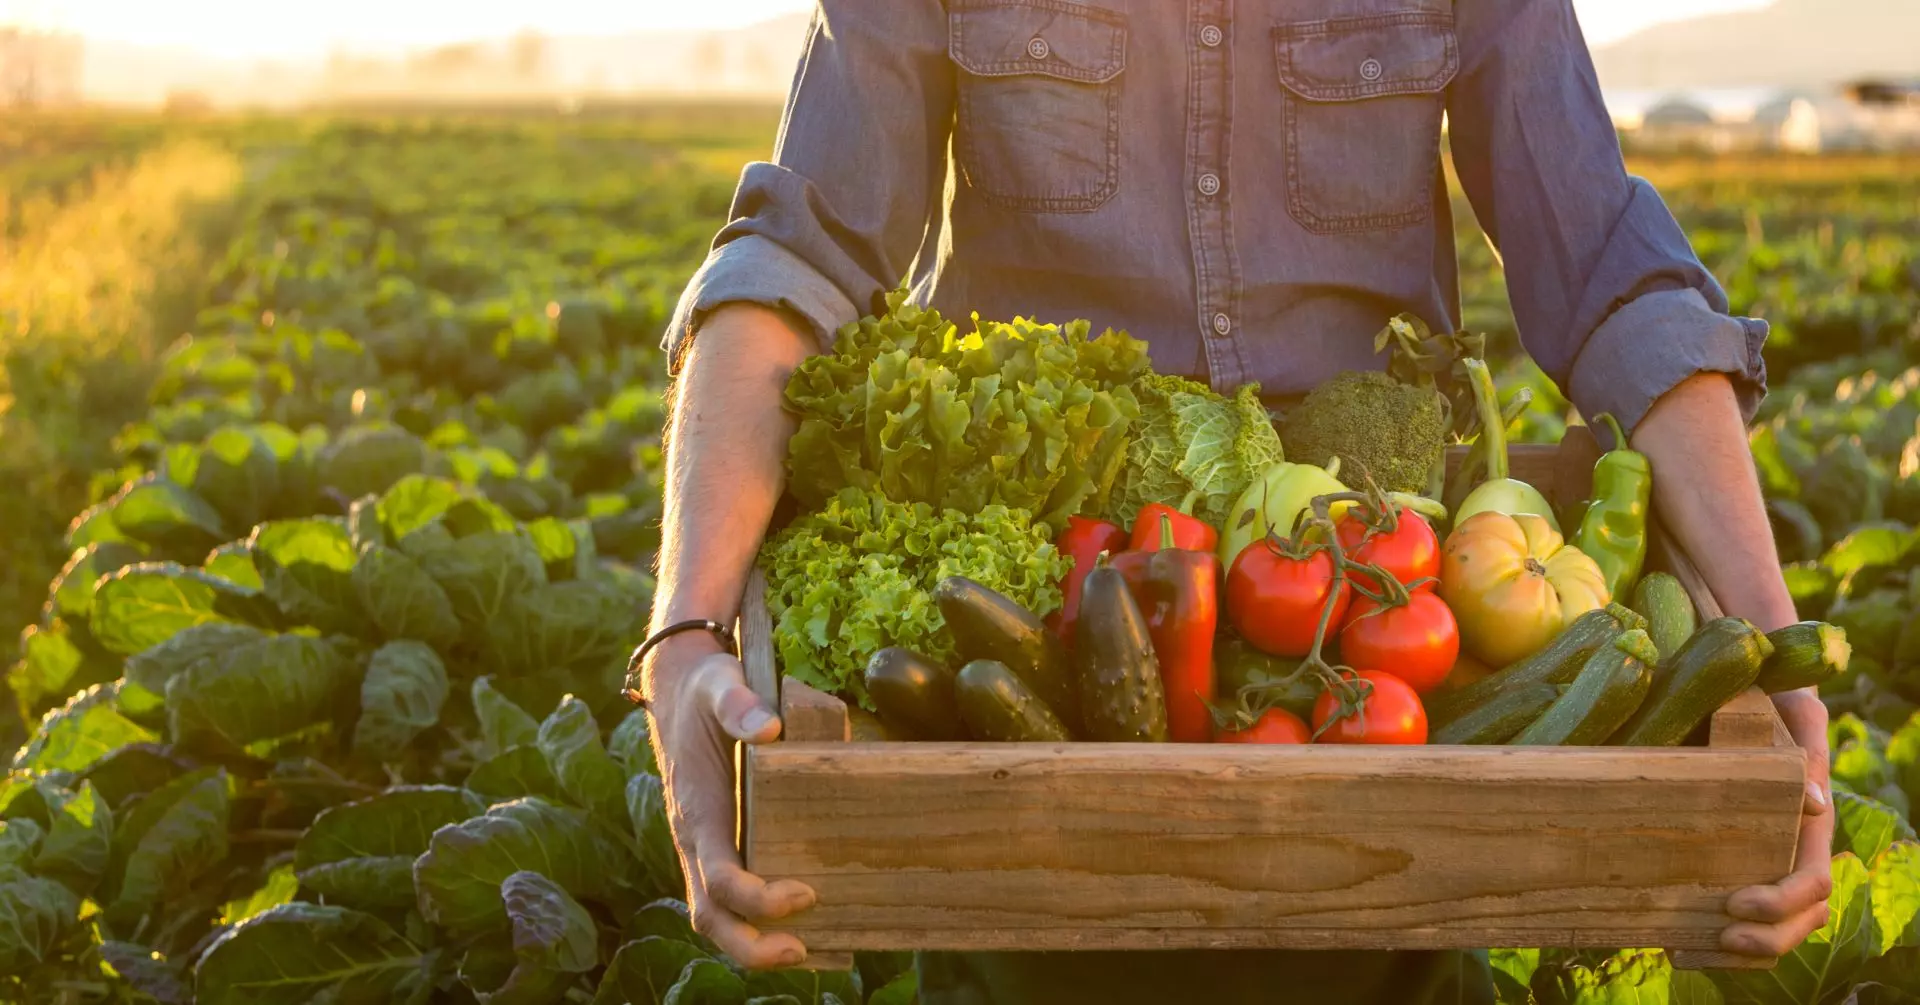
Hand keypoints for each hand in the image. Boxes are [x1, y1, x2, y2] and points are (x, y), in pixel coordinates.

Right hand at [646, 637, 816, 968]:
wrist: (681, 687)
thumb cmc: (708, 689)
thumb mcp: (721, 683)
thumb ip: (740, 704)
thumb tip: (769, 728)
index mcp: (698, 810)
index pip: (718, 877)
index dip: (757, 900)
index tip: (804, 893)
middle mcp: (696, 838)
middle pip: (710, 915)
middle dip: (751, 947)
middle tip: (803, 952)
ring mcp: (705, 846)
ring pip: (718, 914)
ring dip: (755, 944)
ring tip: (809, 951)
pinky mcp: (720, 844)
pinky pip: (731, 897)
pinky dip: (759, 922)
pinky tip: (805, 925)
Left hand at [1720, 688, 1833, 957]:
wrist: (1745, 687)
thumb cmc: (1765, 694)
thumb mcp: (1785, 710)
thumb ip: (1799, 747)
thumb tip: (1815, 805)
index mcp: (1807, 822)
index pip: (1814, 881)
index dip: (1783, 902)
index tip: (1736, 902)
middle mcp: (1793, 847)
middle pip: (1802, 917)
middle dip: (1768, 939)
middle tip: (1721, 938)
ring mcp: (1768, 857)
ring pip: (1778, 925)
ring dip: (1745, 949)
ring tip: (1694, 949)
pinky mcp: (1737, 858)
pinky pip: (1745, 916)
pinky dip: (1720, 940)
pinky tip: (1676, 943)